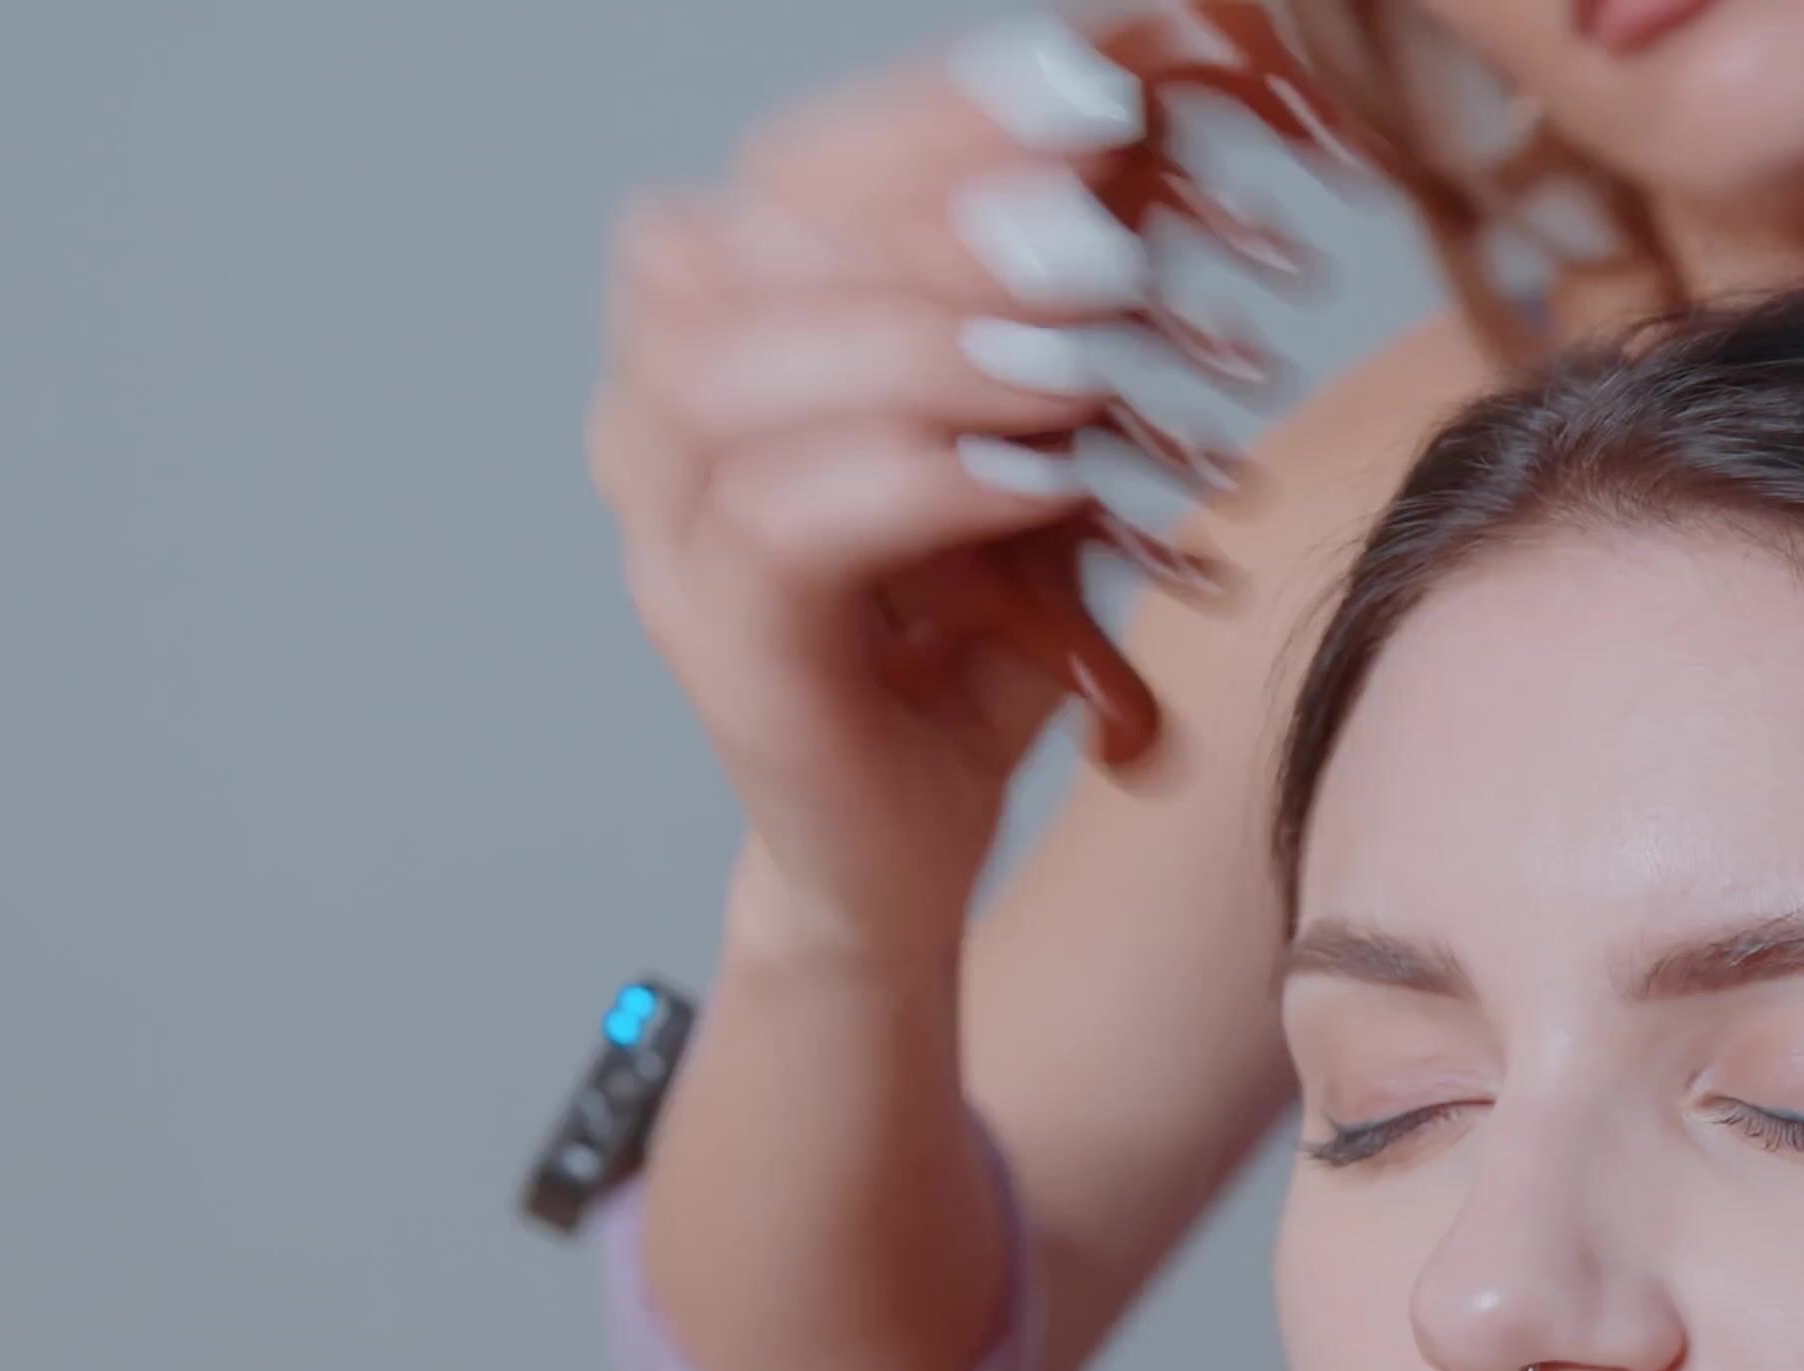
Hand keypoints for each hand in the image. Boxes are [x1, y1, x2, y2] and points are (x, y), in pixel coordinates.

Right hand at [585, 14, 1300, 963]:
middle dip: (932, 215)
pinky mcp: (714, 646)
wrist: (908, 847)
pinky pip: (776, 525)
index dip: (928, 118)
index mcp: (719, 333)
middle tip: (1099, 223)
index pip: (789, 173)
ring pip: (731, 375)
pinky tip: (1044, 478)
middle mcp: (655, 415)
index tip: (1083, 89)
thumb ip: (1048, 322)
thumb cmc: (965, 642)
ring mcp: (663, 533)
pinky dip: (919, 480)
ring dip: (919, 342)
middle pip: (740, 245)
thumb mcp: (1025, 447)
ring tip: (1077, 356)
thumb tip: (1148, 164)